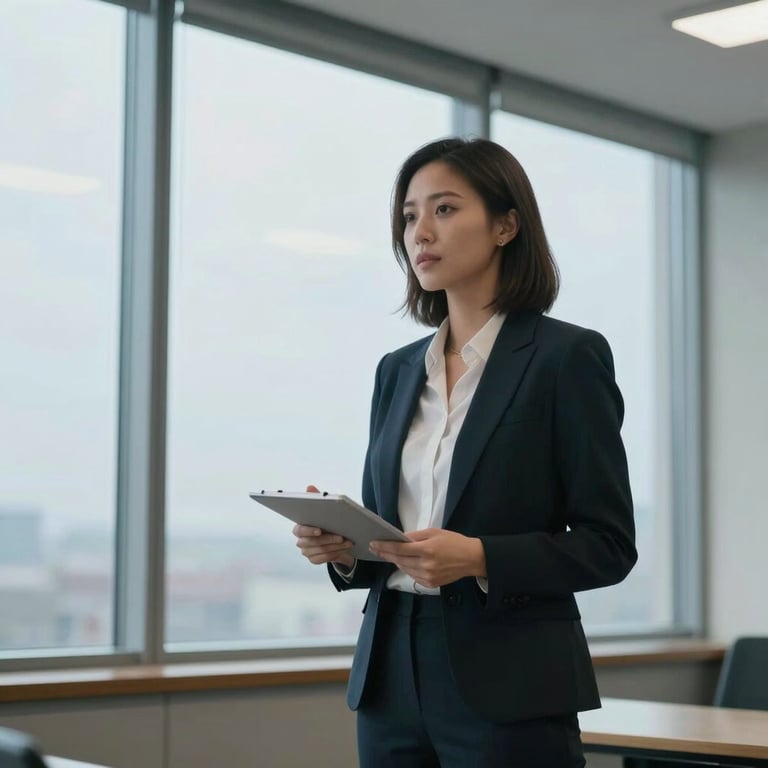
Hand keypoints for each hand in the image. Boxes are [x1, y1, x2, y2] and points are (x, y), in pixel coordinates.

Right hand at [292, 485, 354, 568]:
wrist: (333, 539)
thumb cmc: (326, 521)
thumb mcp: (323, 508)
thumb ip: (315, 498)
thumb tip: (309, 487)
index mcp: (300, 528)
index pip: (299, 530)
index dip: (308, 531)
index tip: (319, 530)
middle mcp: (301, 541)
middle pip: (313, 542)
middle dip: (328, 539)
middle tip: (341, 536)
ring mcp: (307, 552)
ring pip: (321, 550)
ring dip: (336, 546)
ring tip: (348, 541)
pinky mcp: (314, 560)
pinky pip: (325, 558)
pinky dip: (336, 552)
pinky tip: (345, 548)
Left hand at [369, 528, 485, 588]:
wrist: (471, 559)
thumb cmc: (453, 542)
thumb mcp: (434, 532)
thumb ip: (415, 536)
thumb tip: (399, 538)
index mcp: (426, 550)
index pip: (399, 549)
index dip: (384, 546)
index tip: (374, 544)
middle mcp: (426, 565)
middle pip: (399, 560)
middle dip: (387, 553)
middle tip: (377, 548)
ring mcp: (428, 577)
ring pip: (404, 569)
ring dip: (396, 561)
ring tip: (390, 554)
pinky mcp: (430, 584)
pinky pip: (413, 576)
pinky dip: (408, 569)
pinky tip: (407, 562)